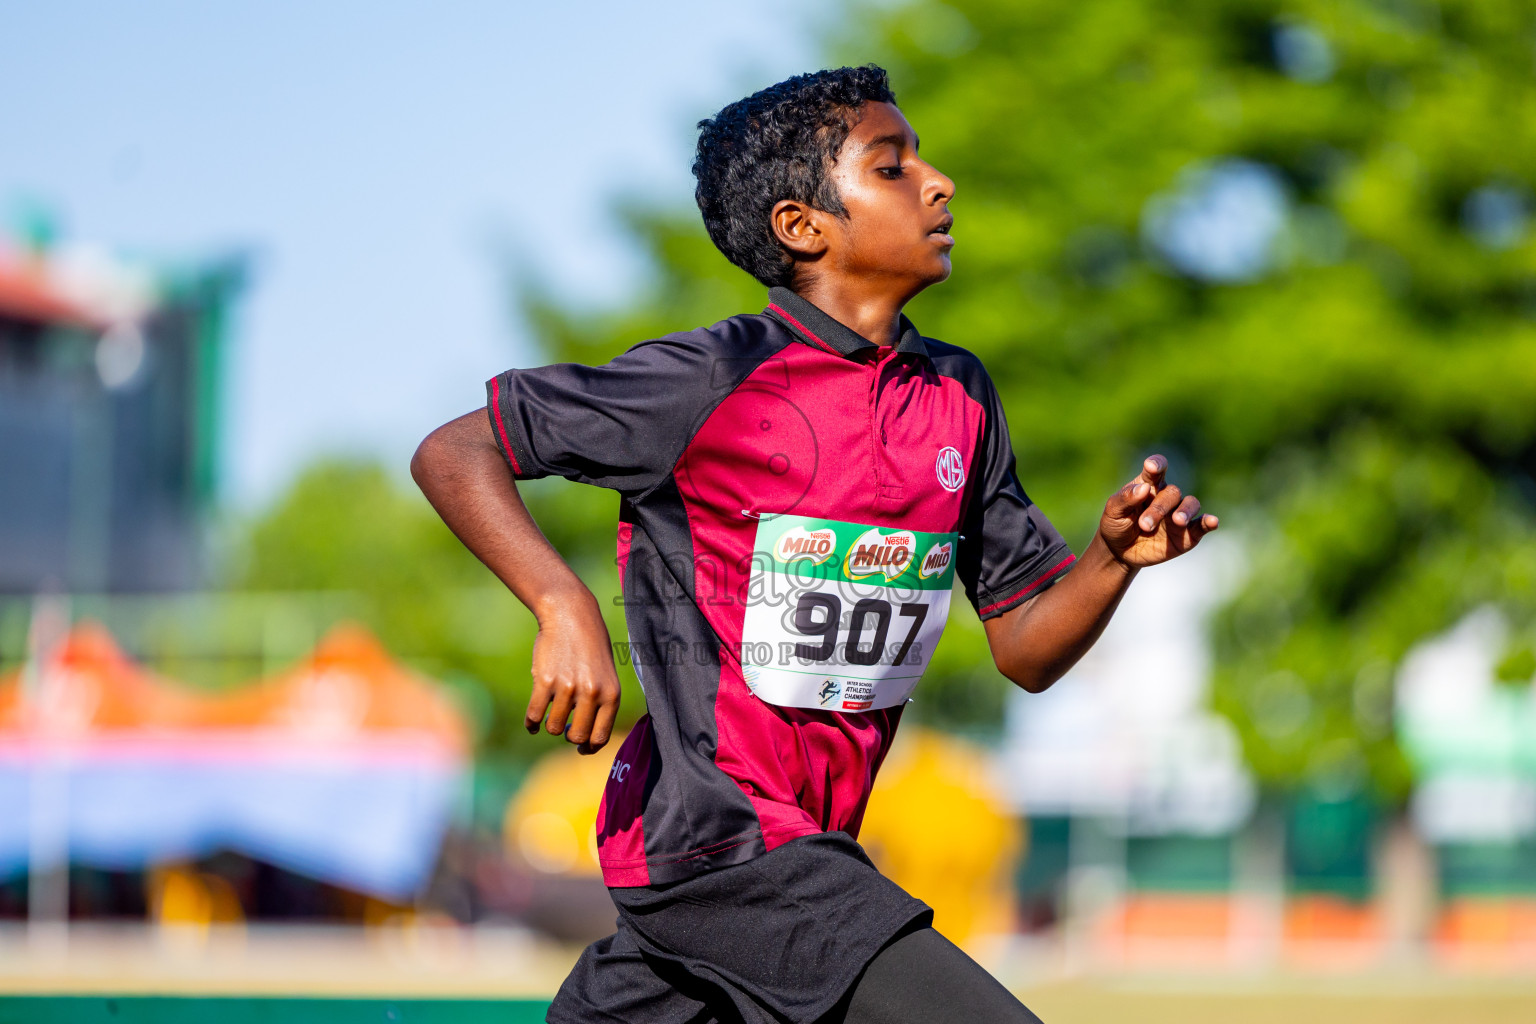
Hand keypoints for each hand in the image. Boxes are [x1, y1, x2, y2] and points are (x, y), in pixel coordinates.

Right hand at [525, 596, 621, 754]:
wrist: (571, 615)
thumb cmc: (590, 646)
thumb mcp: (606, 675)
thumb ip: (600, 703)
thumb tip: (585, 741)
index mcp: (611, 694)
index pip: (600, 736)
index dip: (589, 747)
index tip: (581, 748)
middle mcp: (591, 693)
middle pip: (576, 737)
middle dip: (568, 736)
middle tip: (565, 727)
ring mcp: (567, 687)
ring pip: (553, 727)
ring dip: (549, 726)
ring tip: (551, 714)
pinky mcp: (544, 680)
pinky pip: (535, 714)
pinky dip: (531, 723)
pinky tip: (532, 722)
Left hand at [1098, 455, 1217, 567]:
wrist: (1120, 551)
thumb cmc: (1116, 524)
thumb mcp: (1113, 511)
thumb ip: (1125, 498)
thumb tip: (1143, 488)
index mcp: (1148, 485)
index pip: (1156, 469)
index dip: (1157, 465)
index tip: (1151, 467)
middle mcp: (1166, 497)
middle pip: (1172, 493)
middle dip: (1159, 508)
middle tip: (1144, 524)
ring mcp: (1178, 514)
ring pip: (1191, 504)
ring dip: (1185, 511)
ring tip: (1177, 521)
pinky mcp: (1187, 534)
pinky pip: (1201, 525)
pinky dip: (1208, 522)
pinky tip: (1212, 521)